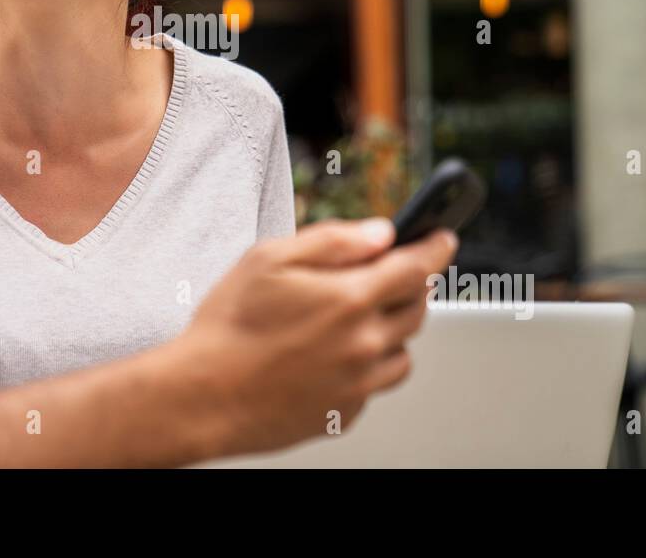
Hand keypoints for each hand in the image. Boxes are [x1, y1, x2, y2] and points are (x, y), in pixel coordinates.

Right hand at [181, 218, 457, 458]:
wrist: (202, 395)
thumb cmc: (228, 325)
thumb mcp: (270, 258)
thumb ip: (333, 240)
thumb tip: (380, 233)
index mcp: (350, 299)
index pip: (417, 267)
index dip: (435, 247)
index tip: (443, 238)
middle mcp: (364, 344)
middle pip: (417, 308)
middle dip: (409, 286)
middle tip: (381, 275)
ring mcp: (358, 383)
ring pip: (402, 351)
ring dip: (390, 329)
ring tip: (348, 319)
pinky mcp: (345, 412)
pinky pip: (374, 384)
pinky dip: (365, 365)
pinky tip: (328, 354)